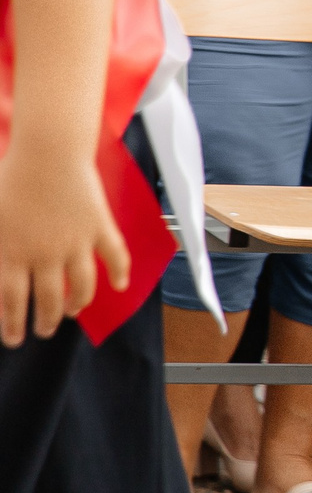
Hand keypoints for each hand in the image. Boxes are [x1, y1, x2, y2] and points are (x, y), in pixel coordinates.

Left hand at [0, 148, 129, 346]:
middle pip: (47, 299)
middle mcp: (45, 255)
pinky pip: (114, 256)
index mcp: (12, 253)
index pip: (12, 301)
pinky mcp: (99, 227)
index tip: (14, 339)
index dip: (13, 324)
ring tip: (71, 311)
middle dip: (45, 321)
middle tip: (44, 330)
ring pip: (81, 286)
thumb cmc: (9, 178)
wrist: (47, 153)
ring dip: (77, 303)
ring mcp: (76, 243)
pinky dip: (120, 273)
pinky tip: (119, 285)